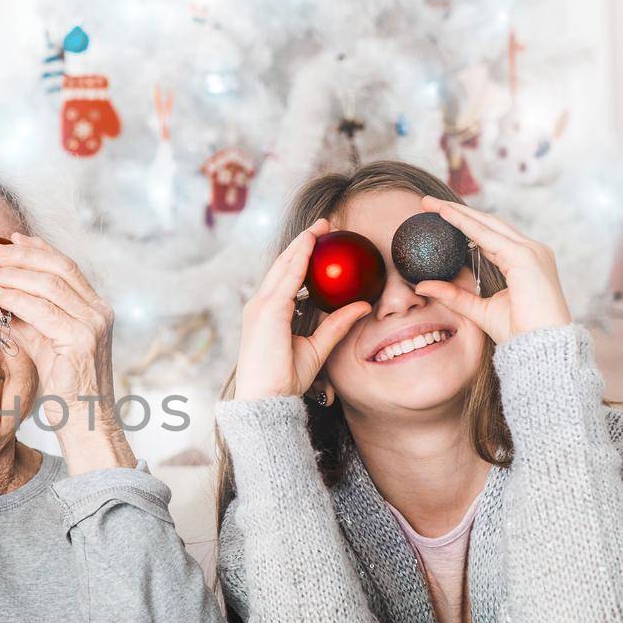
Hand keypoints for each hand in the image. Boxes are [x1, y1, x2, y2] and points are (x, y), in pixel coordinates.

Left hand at [0, 233, 117, 430]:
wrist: (85, 423)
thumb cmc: (64, 388)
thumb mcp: (42, 344)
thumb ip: (26, 318)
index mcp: (96, 309)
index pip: (67, 267)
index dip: (40, 248)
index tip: (13, 239)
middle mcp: (100, 312)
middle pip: (60, 268)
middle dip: (24, 255)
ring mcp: (93, 326)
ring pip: (50, 285)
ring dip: (14, 274)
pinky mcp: (80, 342)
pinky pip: (42, 311)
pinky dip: (15, 298)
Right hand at [233, 218, 370, 400]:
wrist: (267, 398)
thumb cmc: (286, 379)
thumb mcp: (318, 348)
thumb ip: (337, 325)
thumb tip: (362, 305)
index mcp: (268, 313)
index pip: (286, 278)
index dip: (303, 256)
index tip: (322, 241)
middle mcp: (260, 305)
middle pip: (283, 265)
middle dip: (303, 242)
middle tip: (325, 224)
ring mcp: (261, 306)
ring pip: (283, 265)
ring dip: (302, 243)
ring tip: (321, 226)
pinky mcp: (268, 311)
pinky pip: (287, 278)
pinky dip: (299, 257)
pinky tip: (312, 243)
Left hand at [412, 197, 570, 343]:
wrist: (541, 348)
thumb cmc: (518, 333)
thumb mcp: (478, 310)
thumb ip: (453, 296)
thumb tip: (421, 286)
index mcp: (524, 261)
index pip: (490, 236)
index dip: (465, 224)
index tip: (438, 216)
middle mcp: (531, 251)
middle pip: (489, 223)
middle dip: (457, 211)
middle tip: (428, 203)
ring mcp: (531, 251)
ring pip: (488, 224)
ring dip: (458, 212)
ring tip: (431, 205)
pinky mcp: (525, 257)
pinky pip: (489, 236)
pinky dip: (466, 224)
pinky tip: (447, 216)